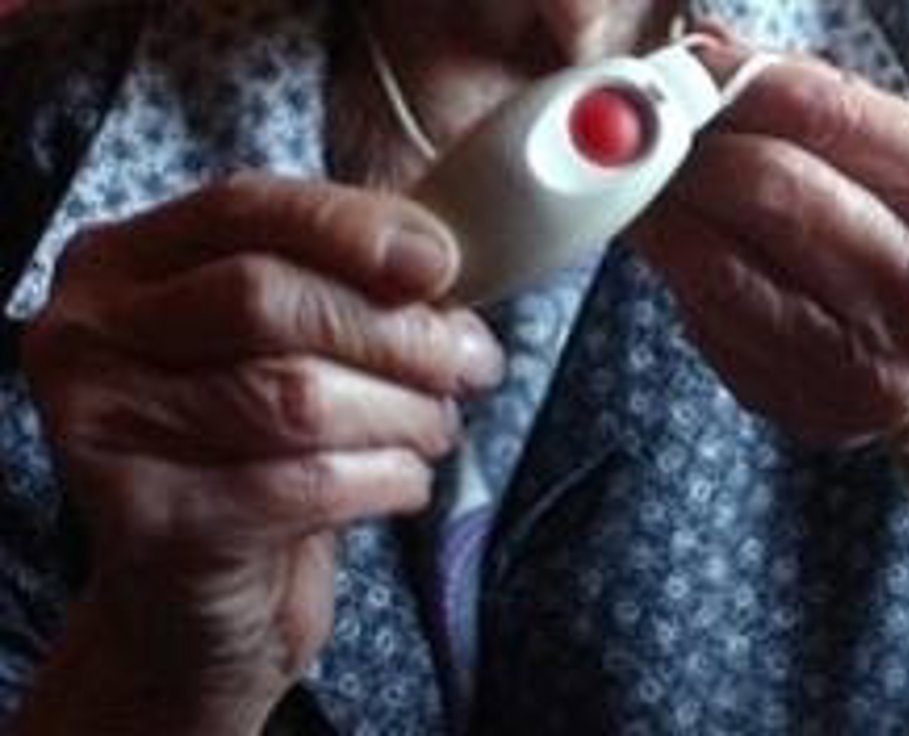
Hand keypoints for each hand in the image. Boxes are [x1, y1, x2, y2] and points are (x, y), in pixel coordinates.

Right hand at [18, 174, 503, 733]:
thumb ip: (343, 285)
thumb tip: (437, 257)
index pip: (244, 207)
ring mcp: (103, 430)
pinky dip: (385, 479)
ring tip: (436, 430)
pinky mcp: (148, 522)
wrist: (196, 601)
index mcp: (122, 263)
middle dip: (397, 333)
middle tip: (471, 365)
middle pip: (268, 300)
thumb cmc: (256, 451)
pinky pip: (304, 483)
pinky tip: (402, 483)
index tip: (442, 266)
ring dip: (402, 413)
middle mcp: (87, 334)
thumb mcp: (287, 350)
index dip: (353, 228)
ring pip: (295, 396)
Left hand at [634, 47, 908, 464]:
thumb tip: (712, 50)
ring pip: (712, 268)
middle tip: (655, 128)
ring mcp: (858, 371)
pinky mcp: (803, 407)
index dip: (734, 82)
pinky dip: (685, 272)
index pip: (827, 119)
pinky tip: (696, 247)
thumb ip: (844, 106)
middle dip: (689, 146)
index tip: (685, 67)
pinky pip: (708, 322)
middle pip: (762, 192)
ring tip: (651, 181)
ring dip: (662, 210)